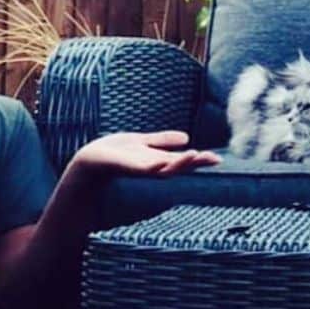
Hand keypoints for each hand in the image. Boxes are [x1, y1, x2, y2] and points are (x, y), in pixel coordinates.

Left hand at [70, 130, 220, 178]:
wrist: (91, 159)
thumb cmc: (115, 152)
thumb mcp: (142, 142)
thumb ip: (161, 140)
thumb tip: (186, 138)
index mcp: (158, 159)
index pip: (183, 160)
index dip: (200, 160)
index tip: (218, 158)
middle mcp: (153, 167)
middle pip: (179, 166)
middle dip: (197, 163)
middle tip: (214, 158)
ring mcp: (142, 169)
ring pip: (166, 170)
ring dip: (181, 164)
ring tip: (196, 155)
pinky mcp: (129, 168)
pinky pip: (144, 170)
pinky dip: (154, 166)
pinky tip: (162, 162)